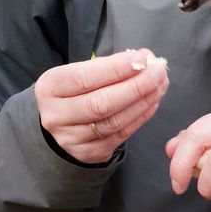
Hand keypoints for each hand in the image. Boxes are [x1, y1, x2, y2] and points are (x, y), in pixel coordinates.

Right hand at [36, 49, 168, 163]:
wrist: (58, 120)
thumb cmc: (74, 89)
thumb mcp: (78, 72)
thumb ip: (107, 66)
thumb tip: (143, 59)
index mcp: (50, 88)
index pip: (84, 78)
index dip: (116, 69)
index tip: (142, 58)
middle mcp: (56, 116)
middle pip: (101, 103)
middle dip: (136, 86)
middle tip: (159, 72)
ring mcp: (71, 139)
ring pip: (113, 122)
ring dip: (143, 102)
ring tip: (160, 85)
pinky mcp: (88, 153)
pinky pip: (120, 135)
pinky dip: (141, 117)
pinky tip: (153, 102)